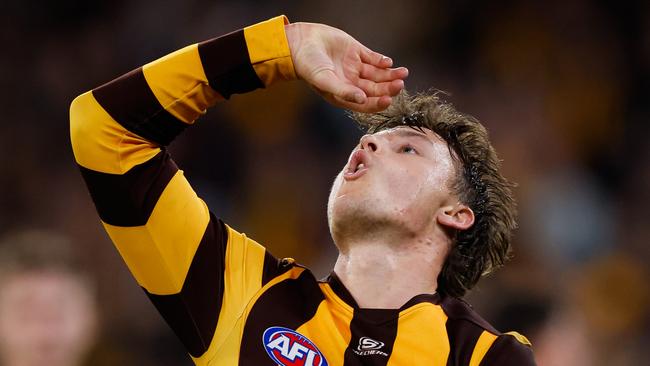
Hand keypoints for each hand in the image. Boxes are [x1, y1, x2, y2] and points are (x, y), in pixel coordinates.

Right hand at [286, 22, 407, 112]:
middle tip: (399, 84)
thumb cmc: (308, 66)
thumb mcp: (325, 81)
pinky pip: (373, 59)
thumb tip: (362, 100)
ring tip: (403, 72)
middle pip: (375, 88)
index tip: (389, 100)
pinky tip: (388, 62)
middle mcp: (351, 83)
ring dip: (390, 75)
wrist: (300, 43)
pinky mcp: (356, 52)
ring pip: (378, 74)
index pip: (366, 103)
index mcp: (344, 95)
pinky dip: (382, 61)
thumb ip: (343, 91)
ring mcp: (354, 67)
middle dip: (388, 87)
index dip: (378, 103)